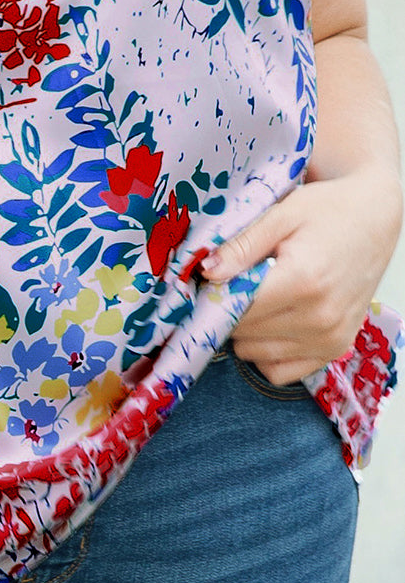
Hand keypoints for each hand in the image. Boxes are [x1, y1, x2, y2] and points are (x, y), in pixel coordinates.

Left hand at [200, 169, 401, 385]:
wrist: (375, 217)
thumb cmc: (329, 210)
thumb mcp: (282, 215)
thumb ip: (242, 246)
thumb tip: (207, 273)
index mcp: (303, 281)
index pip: (236, 309)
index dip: (215, 296)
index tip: (211, 281)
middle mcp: (320, 317)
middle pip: (243, 333)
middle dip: (229, 312)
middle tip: (235, 286)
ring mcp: (330, 338)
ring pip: (256, 355)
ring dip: (246, 333)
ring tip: (258, 299)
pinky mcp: (336, 348)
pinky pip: (282, 371)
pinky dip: (267, 353)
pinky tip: (271, 323)